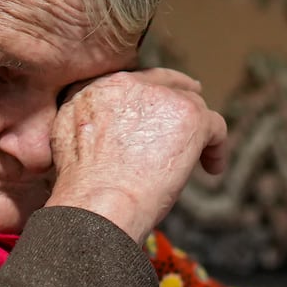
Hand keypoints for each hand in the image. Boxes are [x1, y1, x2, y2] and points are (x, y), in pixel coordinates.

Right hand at [45, 68, 227, 242]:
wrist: (98, 203)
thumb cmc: (84, 190)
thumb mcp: (69, 143)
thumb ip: (92, 126)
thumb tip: (112, 138)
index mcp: (94, 88)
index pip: (130, 83)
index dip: (148, 98)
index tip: (155, 115)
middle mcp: (125, 83)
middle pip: (163, 84)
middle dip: (178, 98)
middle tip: (192, 114)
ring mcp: (160, 96)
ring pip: (190, 104)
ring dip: (197, 131)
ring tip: (200, 160)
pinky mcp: (188, 114)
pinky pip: (214, 124)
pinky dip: (216, 148)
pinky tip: (212, 169)